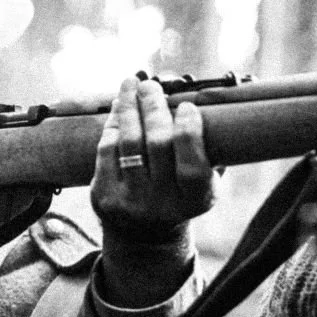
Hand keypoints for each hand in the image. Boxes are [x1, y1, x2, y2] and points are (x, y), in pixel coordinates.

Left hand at [90, 77, 215, 241]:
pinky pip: (107, 150)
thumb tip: (194, 91)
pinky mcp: (105, 197)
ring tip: (131, 85)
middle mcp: (164, 204)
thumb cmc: (180, 189)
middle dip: (153, 108)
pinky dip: (112, 125)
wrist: (145, 232)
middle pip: (158, 145)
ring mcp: (132, 203)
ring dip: (128, 107)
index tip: (186, 106)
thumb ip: (210, 144)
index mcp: (196, 199)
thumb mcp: (204, 177)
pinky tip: (117, 109)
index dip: (189, 132)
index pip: (192, 166)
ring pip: (129, 143)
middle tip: (151, 85)